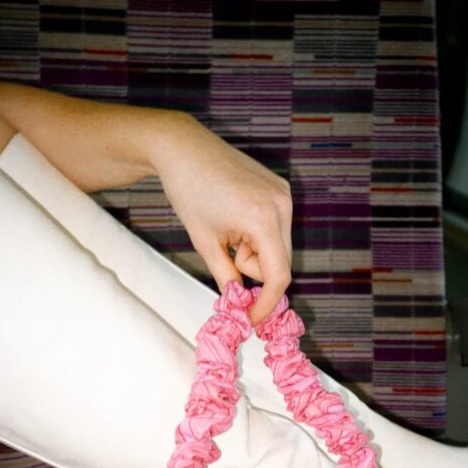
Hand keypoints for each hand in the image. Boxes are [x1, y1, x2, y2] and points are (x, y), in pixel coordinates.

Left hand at [150, 113, 291, 324]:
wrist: (183, 148)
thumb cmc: (189, 192)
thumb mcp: (205, 242)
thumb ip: (226, 276)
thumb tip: (238, 301)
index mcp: (263, 219)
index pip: (278, 276)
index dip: (266, 304)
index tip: (251, 319)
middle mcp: (282, 205)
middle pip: (279, 262)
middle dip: (253, 269)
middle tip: (224, 254)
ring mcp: (284, 194)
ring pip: (277, 247)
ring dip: (254, 250)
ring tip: (227, 229)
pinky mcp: (280, 188)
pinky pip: (275, 228)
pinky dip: (257, 234)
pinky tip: (235, 216)